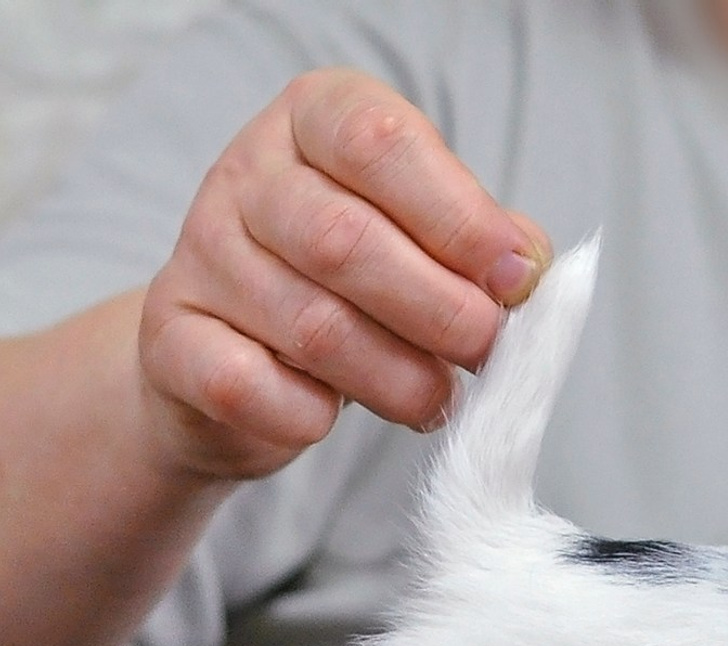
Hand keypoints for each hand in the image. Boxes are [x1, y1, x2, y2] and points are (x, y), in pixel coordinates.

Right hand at [136, 67, 551, 480]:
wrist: (239, 356)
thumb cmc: (360, 285)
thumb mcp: (427, 239)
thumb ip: (485, 244)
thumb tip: (529, 272)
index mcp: (315, 121)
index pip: (381, 143)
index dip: (460, 218)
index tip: (515, 279)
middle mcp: (246, 174)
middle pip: (346, 241)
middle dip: (441, 312)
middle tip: (484, 353)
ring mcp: (200, 254)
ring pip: (312, 325)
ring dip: (398, 378)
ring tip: (434, 398)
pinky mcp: (170, 339)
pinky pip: (248, 385)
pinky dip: (310, 414)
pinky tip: (335, 415)